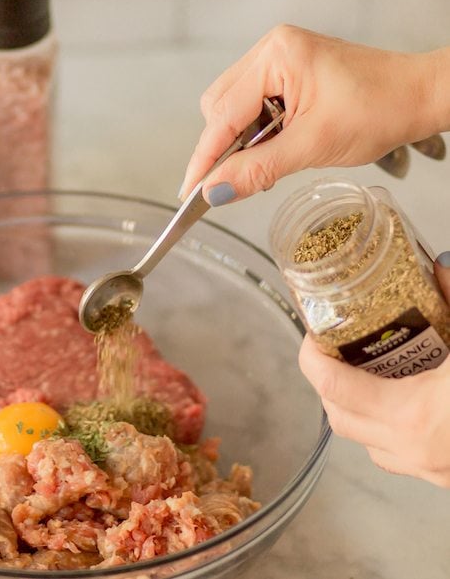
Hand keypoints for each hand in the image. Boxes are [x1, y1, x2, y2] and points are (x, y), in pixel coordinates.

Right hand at [180, 25, 447, 204]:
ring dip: (242, 139)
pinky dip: (256, 130)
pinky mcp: (285, 69)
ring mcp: (277, 56)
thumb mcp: (314, 146)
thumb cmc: (381, 108)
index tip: (192, 190)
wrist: (420, 95)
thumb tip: (216, 191)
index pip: (223, 114)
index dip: (206, 157)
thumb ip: (257, 169)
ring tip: (270, 159)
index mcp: (277, 56)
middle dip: (225, 146)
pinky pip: (250, 102)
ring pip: (231, 106)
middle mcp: (271, 49)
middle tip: (239, 179)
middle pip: (219, 106)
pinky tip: (276, 144)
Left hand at [298, 256, 449, 487]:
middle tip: (333, 345)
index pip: (329, 384)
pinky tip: (404, 398)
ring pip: (365, 441)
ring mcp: (430, 470)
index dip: (310, 355)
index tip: (310, 331)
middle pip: (337, 417)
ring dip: (354, 407)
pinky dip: (385, 427)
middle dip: (326, 380)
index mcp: (412, 415)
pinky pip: (396, 455)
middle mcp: (412, 450)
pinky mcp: (447, 478)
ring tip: (364, 368)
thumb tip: (443, 269)